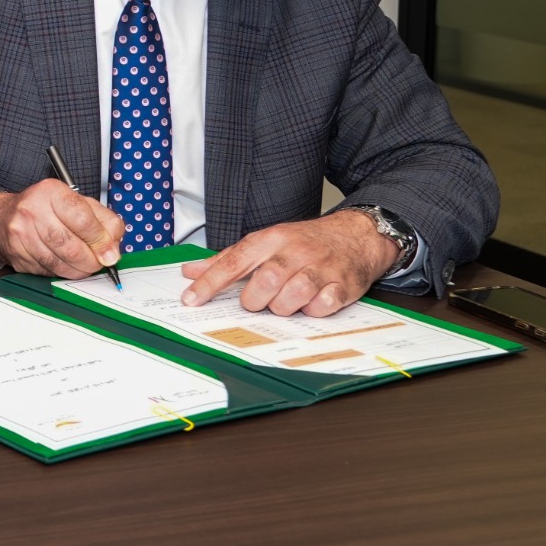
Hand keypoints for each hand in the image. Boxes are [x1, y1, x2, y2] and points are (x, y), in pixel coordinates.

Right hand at [0, 180, 125, 277]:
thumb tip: (113, 248)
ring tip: (86, 266)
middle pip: (71, 245)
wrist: (1, 218)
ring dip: (79, 270)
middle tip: (100, 262)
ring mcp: (21, 234)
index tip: (110, 251)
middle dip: (92, 260)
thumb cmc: (43, 209)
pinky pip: (47, 271)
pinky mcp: (16, 254)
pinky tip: (66, 266)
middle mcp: (32, 210)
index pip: (82, 219)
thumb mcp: (76, 202)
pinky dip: (62, 273)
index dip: (101, 239)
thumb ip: (102, 220)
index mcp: (51, 192)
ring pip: (59, 263)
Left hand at [180, 211, 396, 315]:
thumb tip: (190, 272)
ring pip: (293, 296)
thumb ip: (227, 259)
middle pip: (265, 280)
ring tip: (285, 301)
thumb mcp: (264, 242)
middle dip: (256, 299)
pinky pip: (323, 306)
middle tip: (258, 301)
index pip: (233, 262)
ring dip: (284, 307)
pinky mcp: (343, 284)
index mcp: (270, 239)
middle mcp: (294, 251)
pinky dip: (313, 311)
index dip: (210, 283)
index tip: (191, 300)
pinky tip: (311, 303)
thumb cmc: (303, 242)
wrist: (355, 234)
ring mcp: (320, 268)